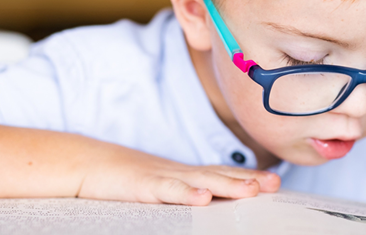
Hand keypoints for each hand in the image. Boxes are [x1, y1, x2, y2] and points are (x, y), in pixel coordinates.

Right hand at [77, 143, 280, 205]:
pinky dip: (187, 193)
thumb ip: (185, 193)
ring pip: (202, 181)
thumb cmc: (128, 180)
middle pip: (220, 175)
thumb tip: (209, 202)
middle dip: (249, 179)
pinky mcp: (144, 186)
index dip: (249, 177)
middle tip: (275, 183)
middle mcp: (181, 174)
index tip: (275, 182)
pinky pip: (168, 190)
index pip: (223, 174)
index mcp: (187, 175)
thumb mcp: (162, 187)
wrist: (90, 164)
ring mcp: (164, 178)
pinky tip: (204, 197)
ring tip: (253, 190)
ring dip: (229, 184)